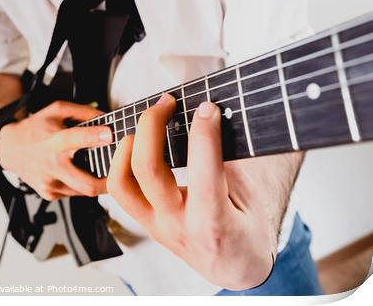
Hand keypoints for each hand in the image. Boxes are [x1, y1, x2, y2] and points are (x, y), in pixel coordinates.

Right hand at [0, 100, 111, 199]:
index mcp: (53, 140)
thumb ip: (84, 111)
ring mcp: (50, 183)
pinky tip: (82, 172)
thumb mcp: (57, 110)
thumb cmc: (36, 128)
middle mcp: (51, 165)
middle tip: (124, 172)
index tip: (111, 135)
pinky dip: (83, 183)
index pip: (73, 139)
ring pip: (85, 191)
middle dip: (110, 181)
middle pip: (87, 183)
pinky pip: (75, 192)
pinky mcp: (49, 194)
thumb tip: (109, 117)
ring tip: (106, 169)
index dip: (94, 137)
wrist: (10, 148)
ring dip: (99, 182)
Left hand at [107, 94, 280, 289]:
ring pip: (121, 182)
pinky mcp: (144, 222)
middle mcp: (177, 225)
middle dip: (152, 126)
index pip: (203, 172)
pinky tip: (135, 142)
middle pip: (148, 170)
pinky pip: (119, 190)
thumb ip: (234, 162)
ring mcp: (155, 225)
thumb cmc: (248, 233)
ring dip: (126, 145)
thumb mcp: (253, 200)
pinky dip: (120, 161)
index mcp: (213, 223)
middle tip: (167, 102)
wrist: (234, 270)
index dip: (204, 134)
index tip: (208, 107)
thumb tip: (219, 117)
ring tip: (146, 123)